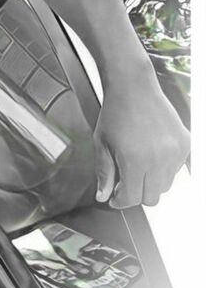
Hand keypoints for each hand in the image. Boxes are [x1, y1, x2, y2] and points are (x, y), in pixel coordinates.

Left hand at [93, 74, 189, 208]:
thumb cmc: (115, 112)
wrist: (134, 86)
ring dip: (151, 182)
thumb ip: (104, 173)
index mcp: (135, 161)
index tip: (115, 196)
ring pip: (165, 185)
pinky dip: (164, 168)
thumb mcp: (101, 144)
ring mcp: (175, 152)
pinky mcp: (185, 144)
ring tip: (137, 164)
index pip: (132, 198)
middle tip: (124, 181)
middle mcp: (159, 159)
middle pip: (151, 197)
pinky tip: (151, 154)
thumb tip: (103, 197)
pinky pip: (176, 169)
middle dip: (136, 193)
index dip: (120, 200)